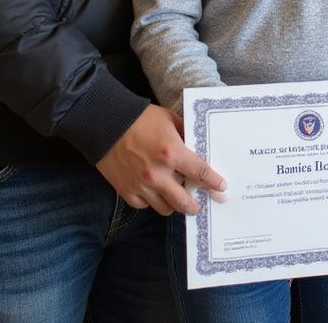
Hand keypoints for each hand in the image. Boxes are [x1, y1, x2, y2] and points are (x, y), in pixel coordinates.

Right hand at [95, 104, 226, 214]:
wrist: (106, 124)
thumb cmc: (140, 118)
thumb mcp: (169, 119)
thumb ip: (185, 133)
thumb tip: (198, 144)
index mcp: (172, 153)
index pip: (200, 173)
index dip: (213, 182)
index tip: (221, 188)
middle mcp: (158, 174)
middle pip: (184, 201)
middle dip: (195, 206)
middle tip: (199, 205)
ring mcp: (142, 186)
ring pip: (165, 208)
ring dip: (174, 204)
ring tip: (177, 199)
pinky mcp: (127, 192)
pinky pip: (146, 206)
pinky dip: (152, 201)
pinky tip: (155, 192)